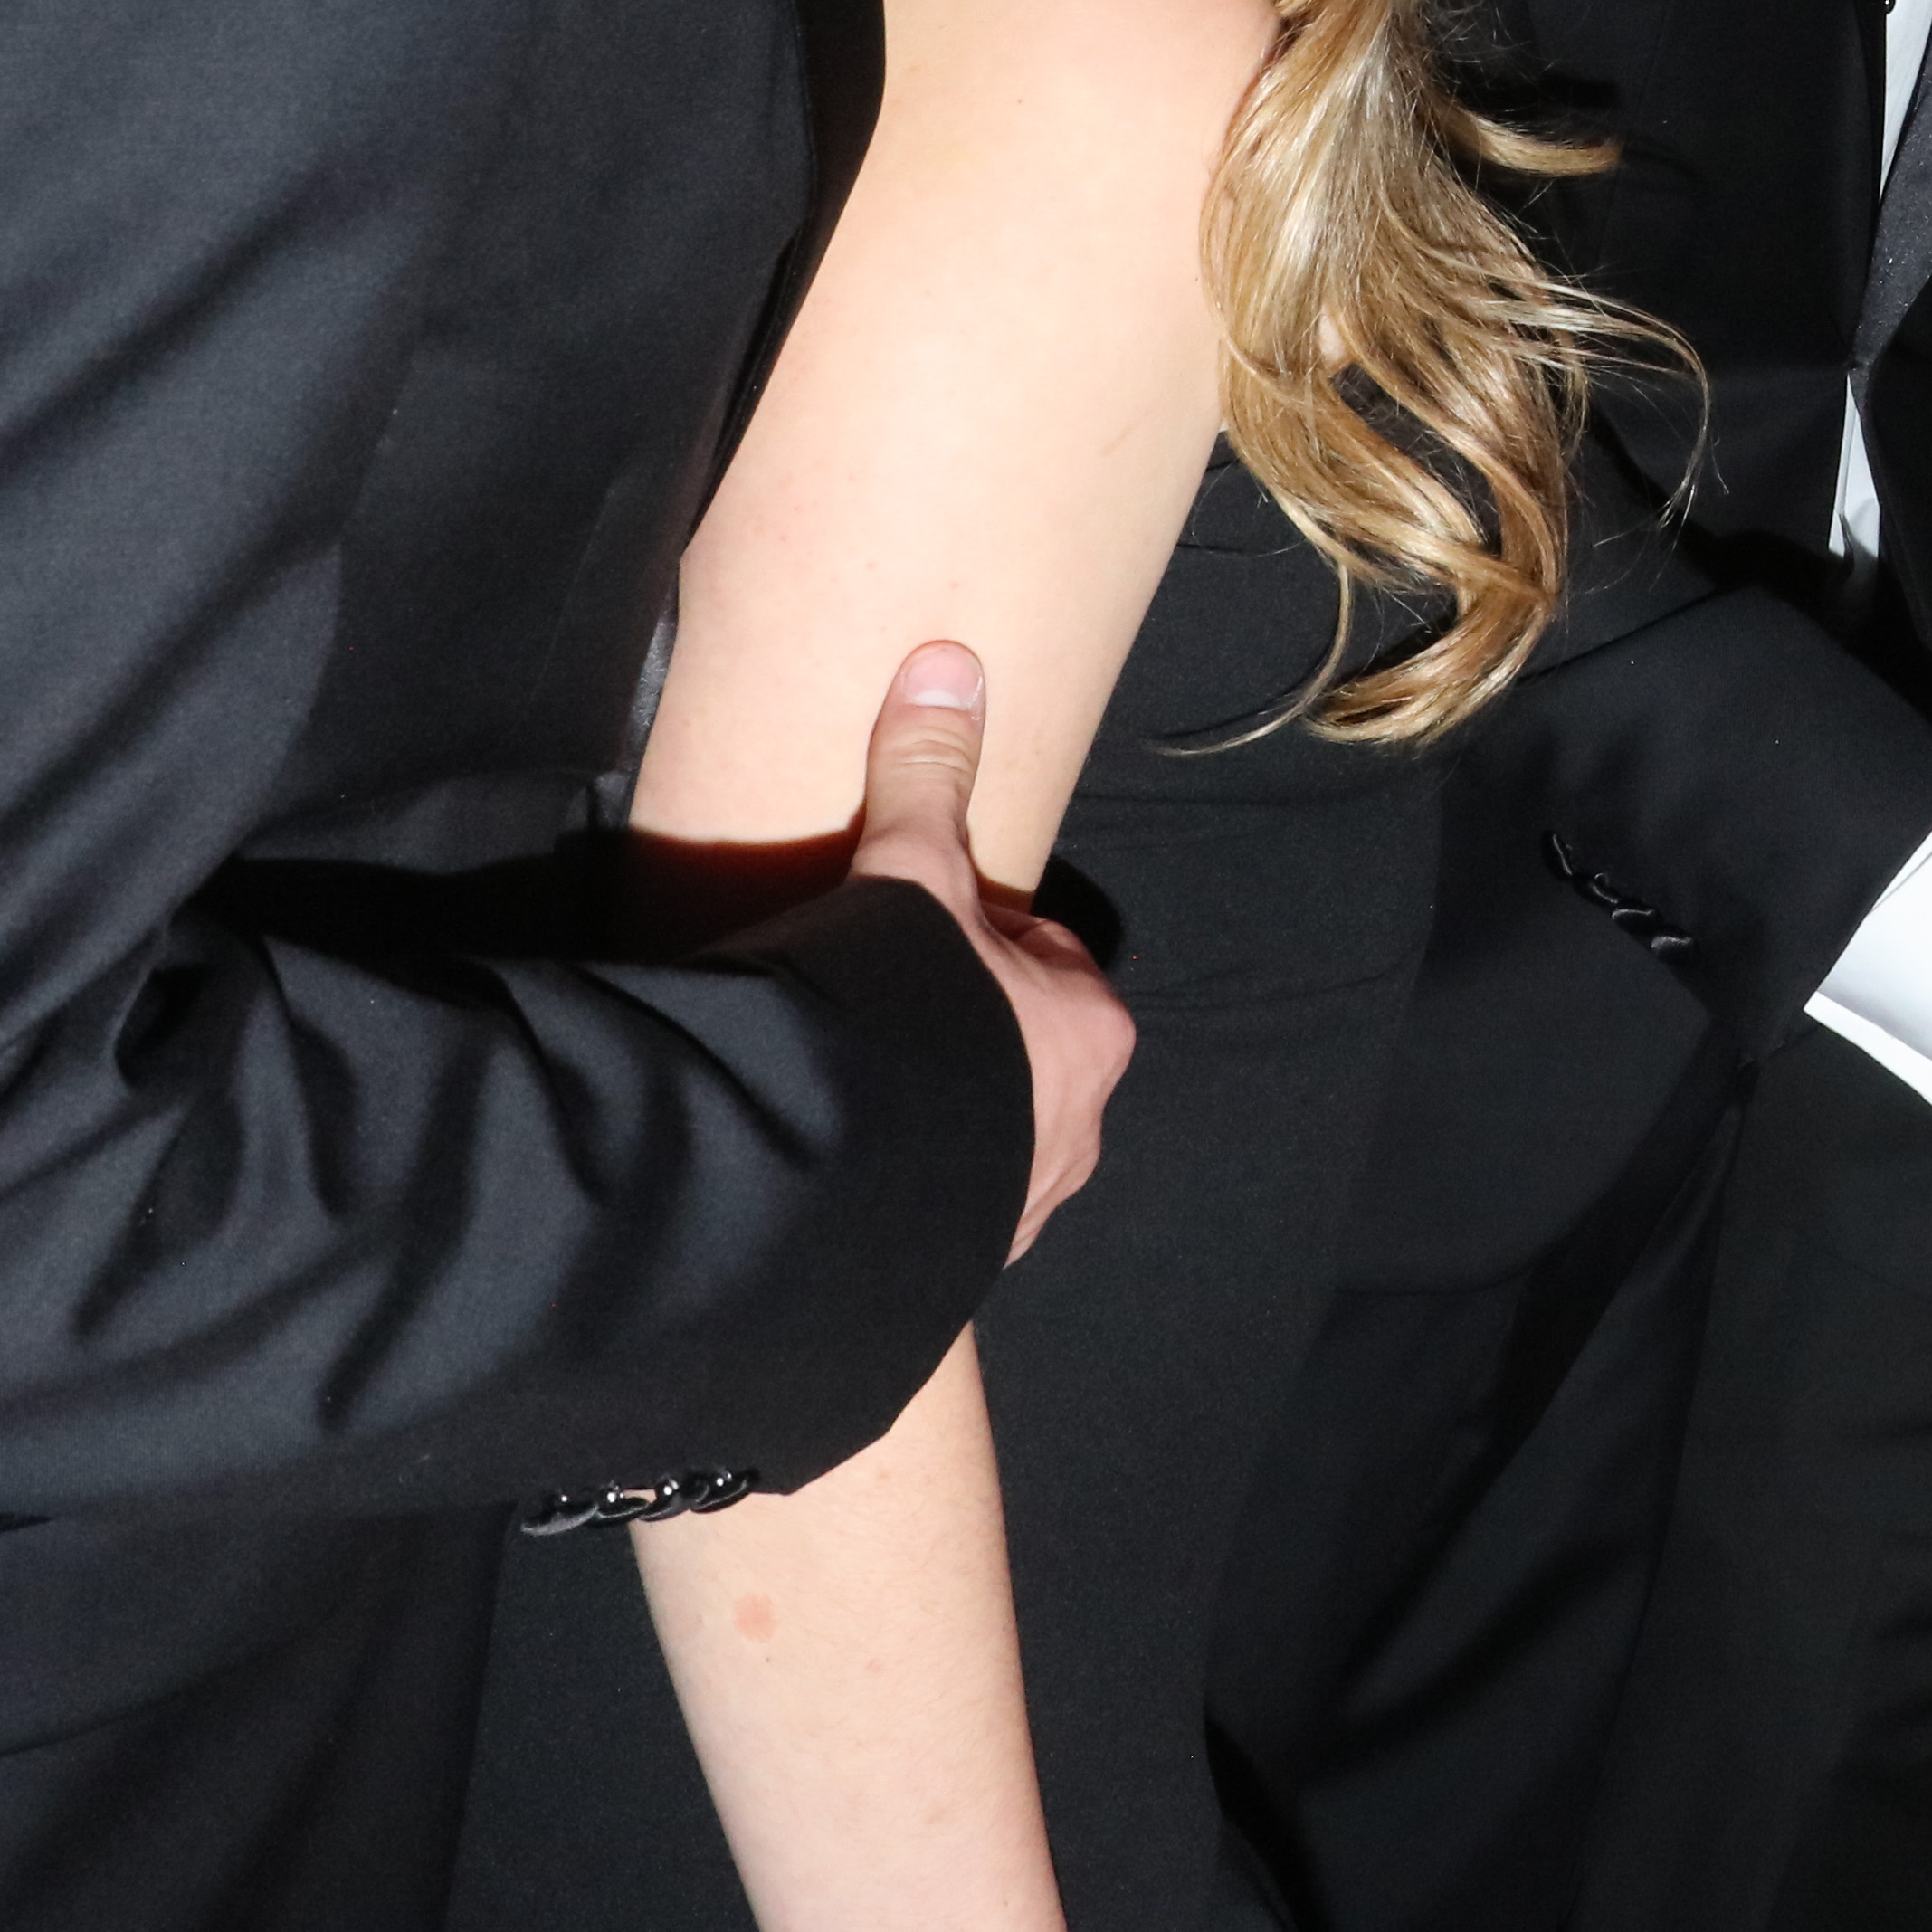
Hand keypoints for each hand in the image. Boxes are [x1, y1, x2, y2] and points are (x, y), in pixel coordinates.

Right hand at [836, 645, 1131, 1262]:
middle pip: (1021, 1060)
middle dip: (961, 1042)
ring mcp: (1020, 1208)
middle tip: (878, 1016)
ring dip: (931, 1122)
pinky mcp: (952, 1267)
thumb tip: (948, 664)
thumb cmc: (907, 1009)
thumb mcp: (912, 873)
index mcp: (1089, 1032)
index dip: (979, 947)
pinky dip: (899, 1200)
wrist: (847, 1168)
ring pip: (983, 1144)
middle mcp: (1077, 1129)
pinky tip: (843, 1174)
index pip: (1047, 967)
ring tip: (850, 1094)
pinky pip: (934, 1223)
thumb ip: (927, 775)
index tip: (922, 940)